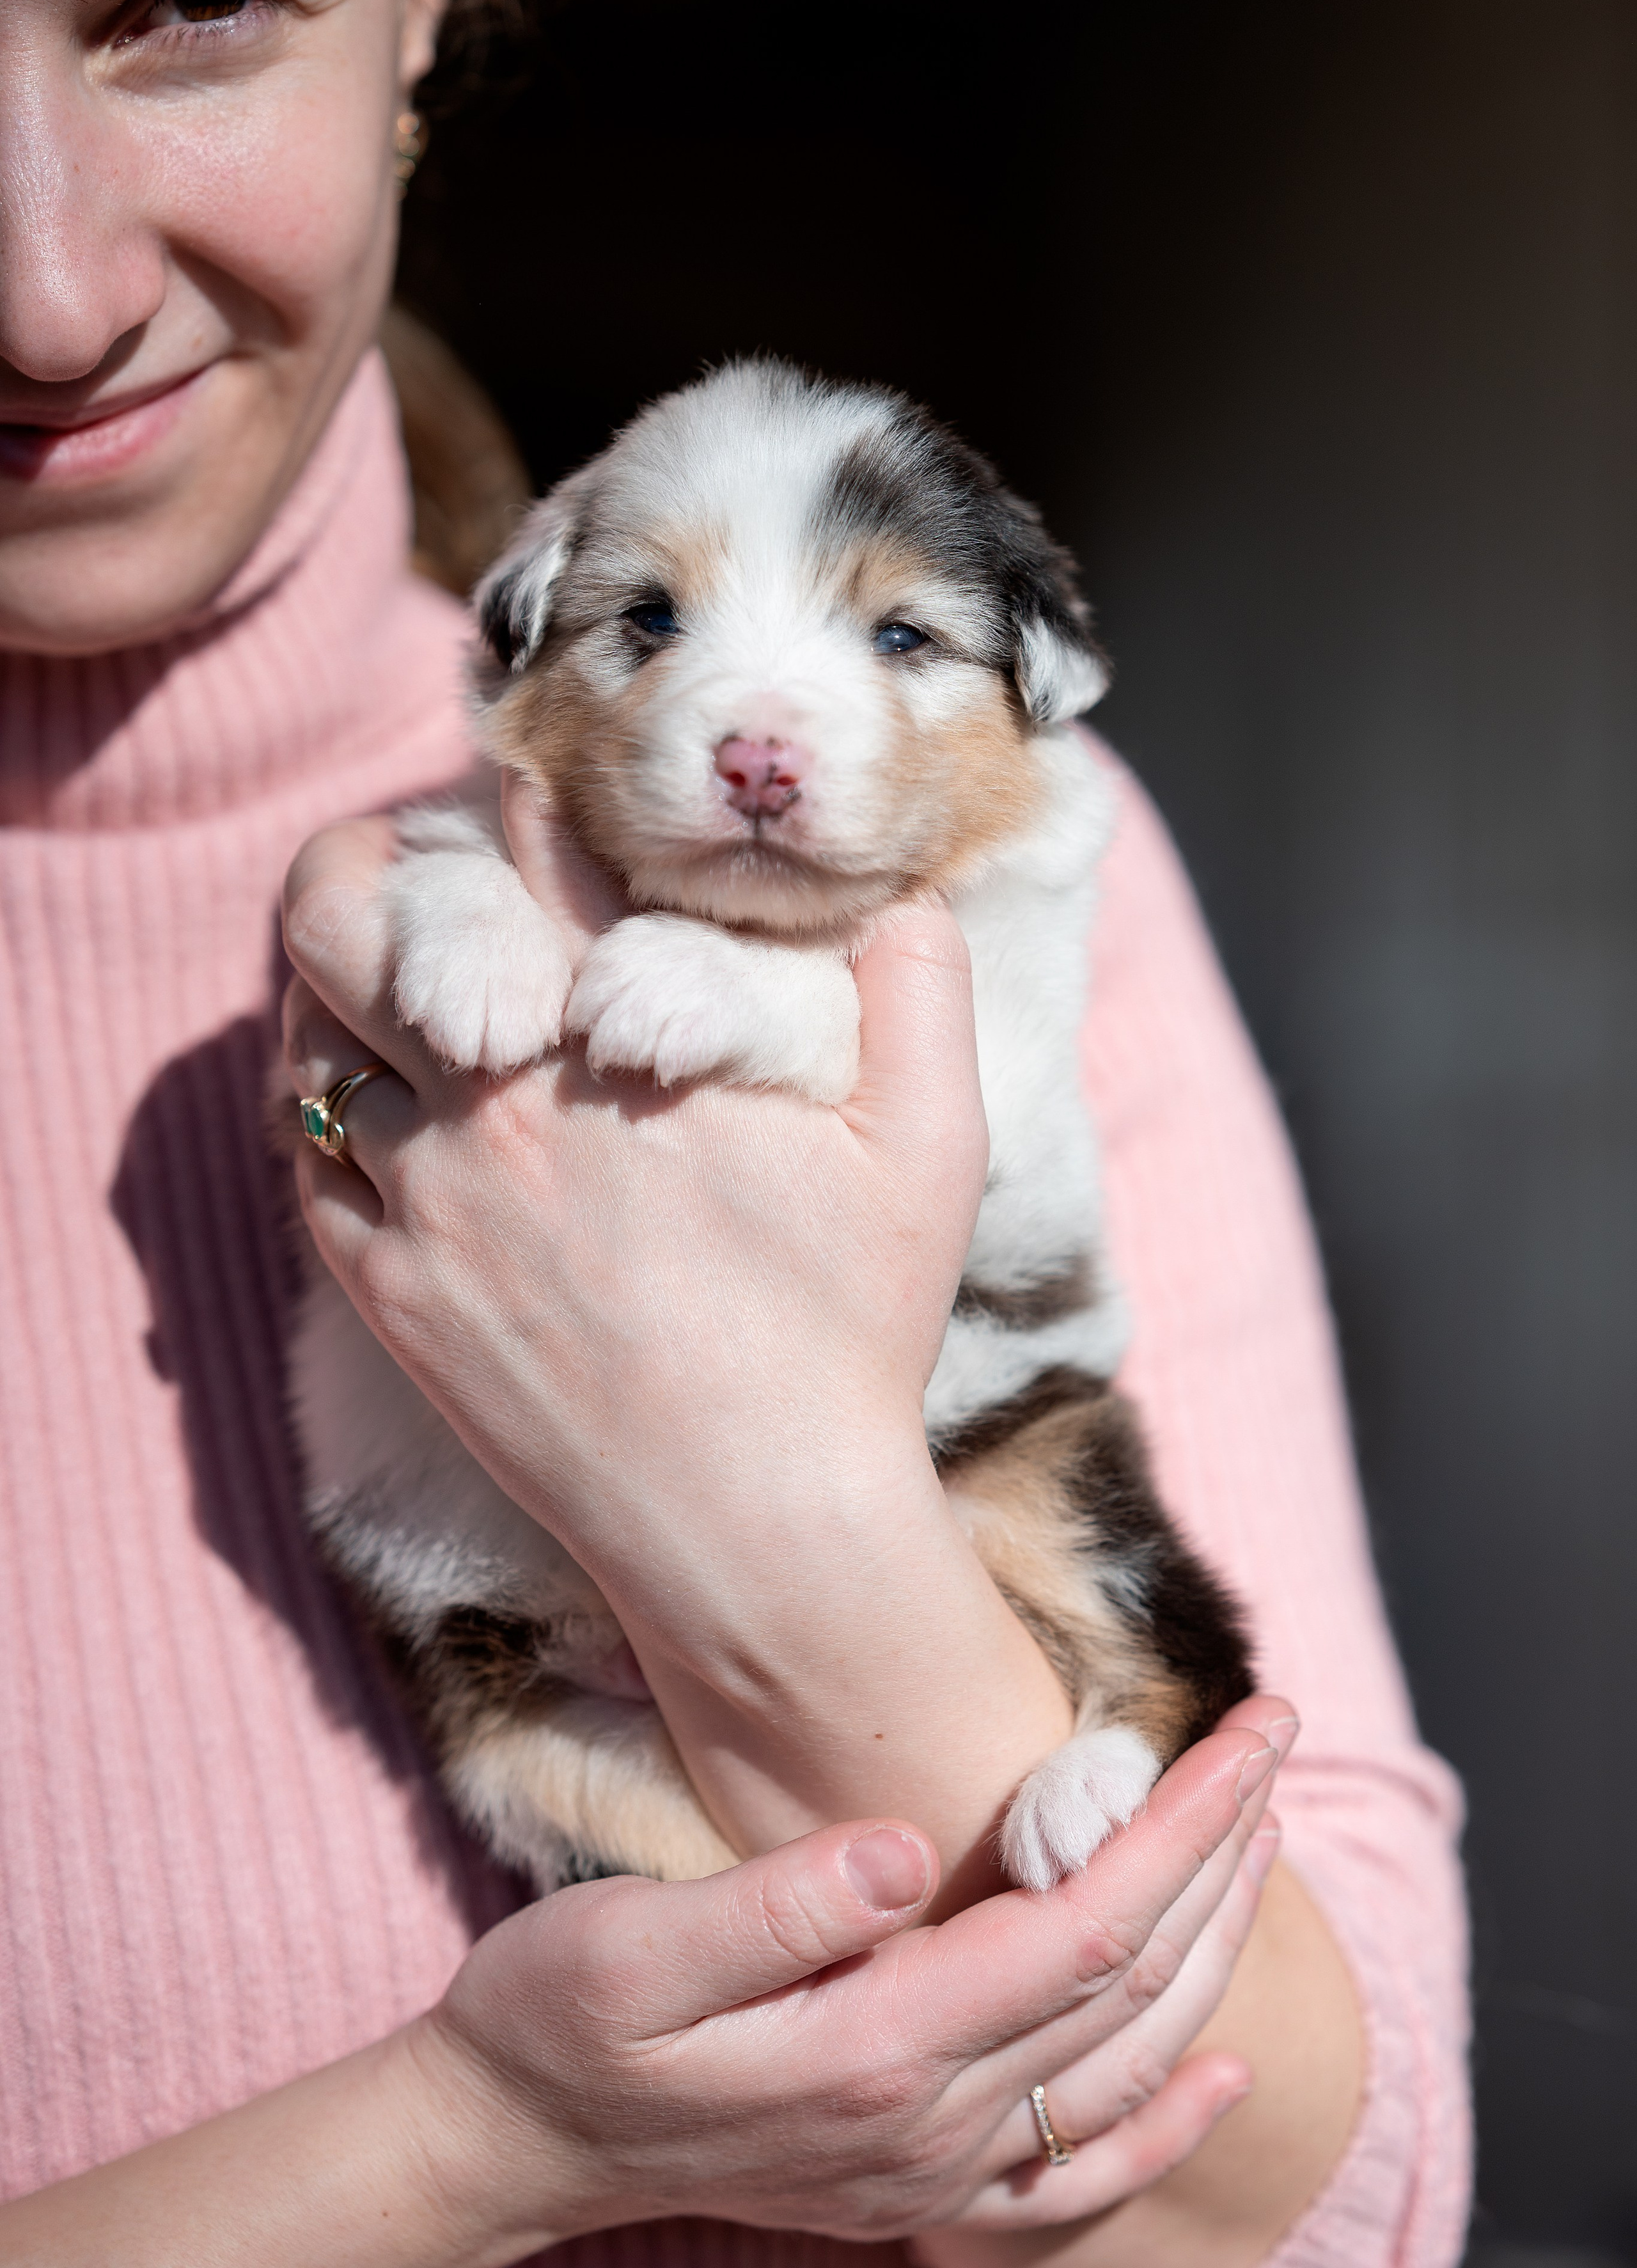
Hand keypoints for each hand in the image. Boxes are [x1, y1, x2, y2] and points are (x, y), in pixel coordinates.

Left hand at [281, 780, 988, 1569]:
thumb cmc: (852, 1334)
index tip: (522, 782)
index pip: (527, 843)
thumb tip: (905, 891)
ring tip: (374, 969)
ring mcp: (428, 1196)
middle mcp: (501, 1097)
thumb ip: (923, 993)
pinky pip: (302, 1155)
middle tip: (394, 850)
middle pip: (356, 918)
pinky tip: (353, 1094)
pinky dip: (312, 1100)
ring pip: (310, 1035)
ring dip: (336, 984)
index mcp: (624, 1033)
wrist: (755, 1523)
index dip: (516, 787)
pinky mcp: (388, 1290)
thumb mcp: (934, 1150)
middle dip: (363, 857)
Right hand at [407, 1710, 1284, 2258]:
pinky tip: (1221, 2076)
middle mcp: (927, 2123)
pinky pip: (1079, 2178)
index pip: (1083, 1925)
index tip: (1247, 1731)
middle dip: (1221, 1857)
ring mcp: (929, 2167)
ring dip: (1210, 1949)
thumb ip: (768, 1906)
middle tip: (1274, 1740)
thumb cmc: (557, 2024)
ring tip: (1258, 1838)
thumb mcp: (623, 1948)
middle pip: (1128, 1985)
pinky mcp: (914, 2183)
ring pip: (1124, 2060)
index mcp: (875, 2048)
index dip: (1182, 1826)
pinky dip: (1166, 2125)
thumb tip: (897, 1848)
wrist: (510, 2144)